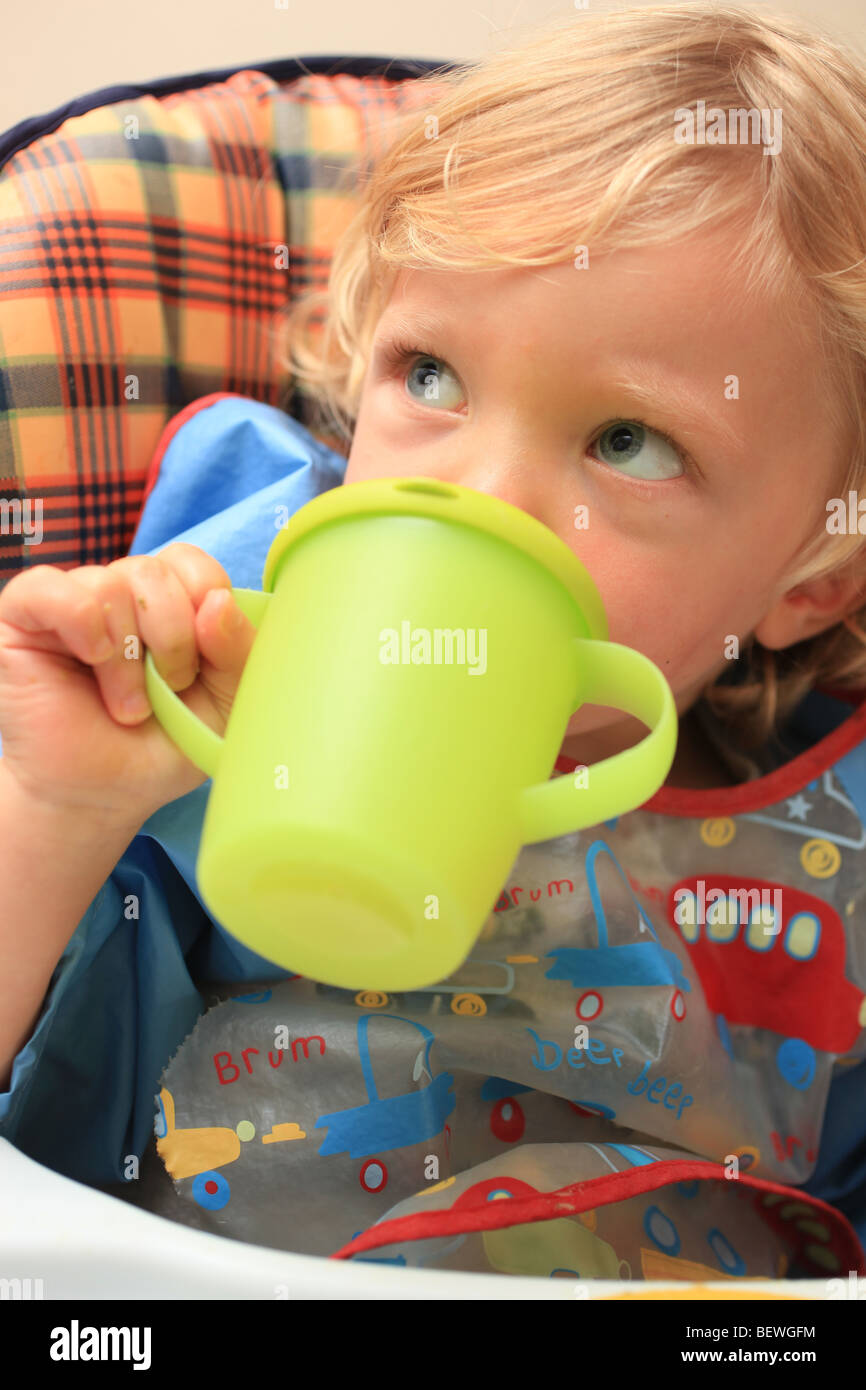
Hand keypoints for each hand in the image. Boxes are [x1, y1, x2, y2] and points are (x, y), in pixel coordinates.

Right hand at [0, 544, 256, 826]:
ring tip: (127, 706)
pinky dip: (80, 621)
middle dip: (173, 637)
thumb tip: (220, 602)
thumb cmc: (160, 748)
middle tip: (168, 689)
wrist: (102, 797)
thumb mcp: (224, 705)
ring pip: (109, 583)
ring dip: (127, 658)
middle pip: (154, 572)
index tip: (205, 660)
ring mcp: (69, 603)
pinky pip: (48, 588)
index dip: (205, 601)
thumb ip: (238, 652)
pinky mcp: (21, 619)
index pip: (189, 562)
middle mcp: (119, 594)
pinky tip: (92, 658)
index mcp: (167, 602)